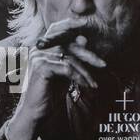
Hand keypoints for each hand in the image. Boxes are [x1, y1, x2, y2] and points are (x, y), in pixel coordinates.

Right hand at [5, 19, 106, 139]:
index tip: (89, 28)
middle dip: (88, 56)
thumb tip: (85, 41)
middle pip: (68, 46)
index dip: (73, 27)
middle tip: (103, 64)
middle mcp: (38, 49)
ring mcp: (38, 57)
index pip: (59, 32)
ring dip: (85, 72)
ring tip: (93, 83)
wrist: (36, 112)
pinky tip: (86, 86)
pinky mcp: (42, 67)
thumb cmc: (50, 93)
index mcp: (42, 47)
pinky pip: (67, 69)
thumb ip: (72, 58)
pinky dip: (79, 77)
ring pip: (70, 59)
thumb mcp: (64, 73)